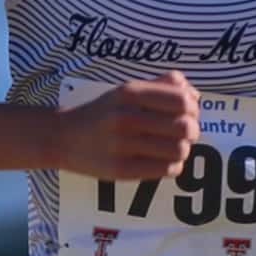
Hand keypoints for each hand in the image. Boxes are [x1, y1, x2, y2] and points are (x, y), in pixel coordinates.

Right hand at [57, 72, 197, 178]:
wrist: (62, 137)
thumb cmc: (102, 113)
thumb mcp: (126, 90)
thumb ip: (161, 85)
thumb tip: (194, 95)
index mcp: (130, 93)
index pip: (182, 100)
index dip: (194, 108)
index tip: (189, 113)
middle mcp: (126, 117)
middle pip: (185, 127)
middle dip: (192, 131)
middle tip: (185, 133)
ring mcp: (123, 145)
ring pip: (179, 150)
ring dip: (183, 149)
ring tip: (173, 147)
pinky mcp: (122, 170)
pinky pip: (166, 170)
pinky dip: (173, 166)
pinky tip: (163, 160)